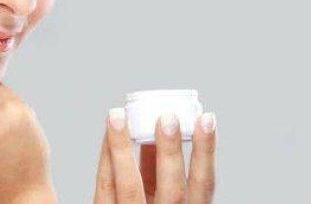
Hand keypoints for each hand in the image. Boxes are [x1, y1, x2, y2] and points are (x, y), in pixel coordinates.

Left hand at [94, 108, 216, 202]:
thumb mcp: (165, 200)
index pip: (203, 187)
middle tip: (167, 116)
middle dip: (170, 152)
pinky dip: (106, 158)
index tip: (206, 119)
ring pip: (129, 186)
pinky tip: (107, 134)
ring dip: (122, 148)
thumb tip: (157, 137)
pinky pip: (104, 186)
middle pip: (171, 189)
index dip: (206, 153)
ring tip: (117, 115)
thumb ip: (161, 175)